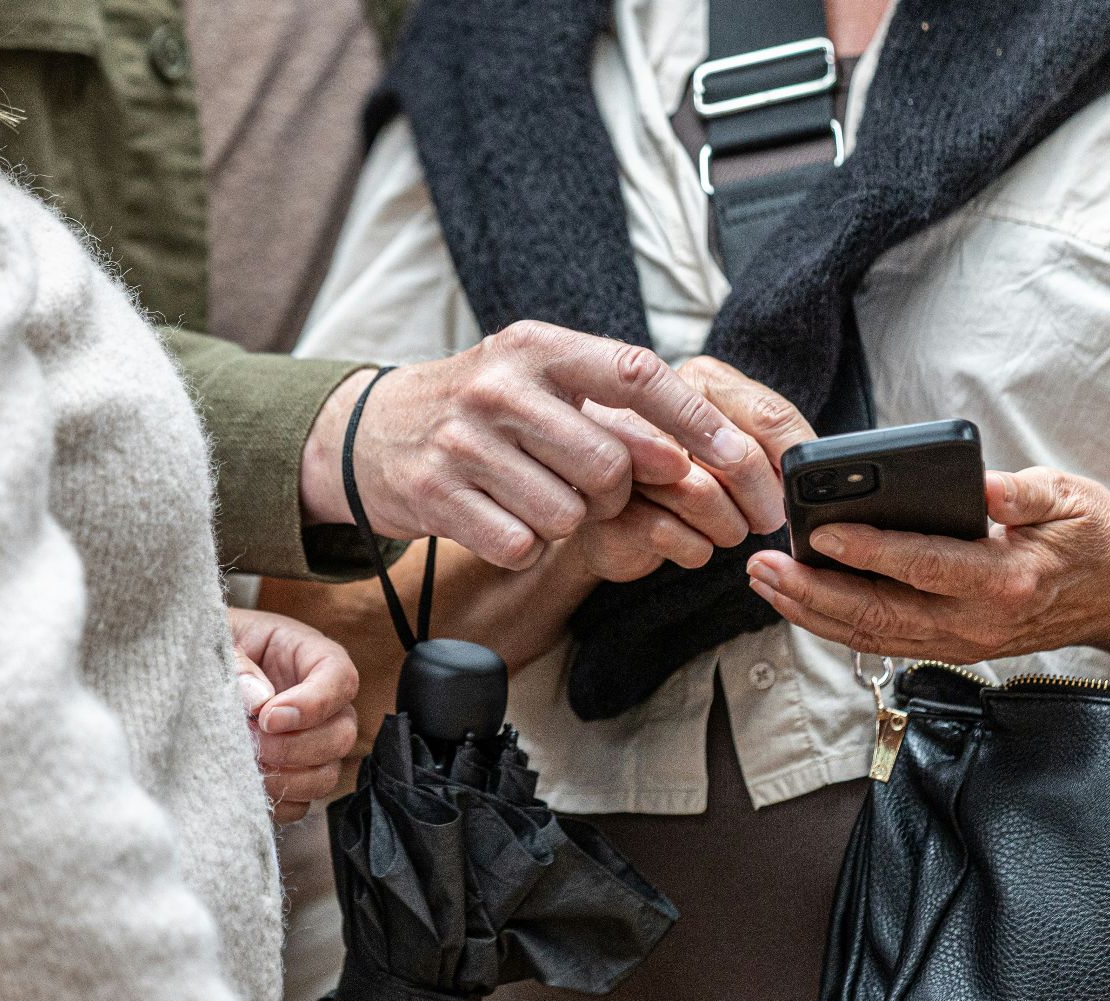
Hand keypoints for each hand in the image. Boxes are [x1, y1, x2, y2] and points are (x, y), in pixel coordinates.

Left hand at [227, 609, 360, 823]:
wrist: (189, 673)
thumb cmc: (209, 646)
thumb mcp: (219, 640)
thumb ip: (238, 665)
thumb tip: (259, 701)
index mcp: (310, 656)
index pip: (340, 679)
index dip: (312, 704)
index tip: (268, 718)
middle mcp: (321, 703)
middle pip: (342, 734)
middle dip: (296, 747)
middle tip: (252, 742)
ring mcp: (311, 743)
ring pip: (327, 774)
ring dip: (287, 778)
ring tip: (245, 763)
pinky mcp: (292, 776)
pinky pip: (302, 803)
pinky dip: (275, 800)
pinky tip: (246, 782)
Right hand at [301, 322, 787, 569]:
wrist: (367, 432)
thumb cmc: (480, 410)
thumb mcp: (538, 381)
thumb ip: (609, 408)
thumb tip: (689, 460)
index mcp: (539, 346)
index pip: (637, 374)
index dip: (697, 422)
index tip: (742, 461)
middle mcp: (500, 385)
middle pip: (609, 464)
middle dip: (614, 494)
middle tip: (587, 489)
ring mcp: (463, 440)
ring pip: (566, 513)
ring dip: (565, 522)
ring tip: (532, 497)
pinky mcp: (434, 494)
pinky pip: (519, 544)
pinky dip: (521, 544)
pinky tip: (497, 517)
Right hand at [578, 356, 813, 580]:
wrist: (619, 515)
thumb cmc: (690, 475)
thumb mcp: (736, 446)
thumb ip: (773, 442)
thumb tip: (813, 467)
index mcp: (699, 381)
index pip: (768, 414)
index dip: (795, 460)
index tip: (804, 489)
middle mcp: (655, 407)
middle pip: (739, 455)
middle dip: (764, 502)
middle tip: (768, 519)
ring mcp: (624, 455)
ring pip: (703, 496)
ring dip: (729, 528)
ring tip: (728, 529)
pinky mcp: (607, 506)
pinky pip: (671, 534)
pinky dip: (695, 549)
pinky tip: (692, 542)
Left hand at [744, 467, 1109, 662]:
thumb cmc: (1094, 537)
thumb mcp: (1071, 497)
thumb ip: (1024, 493)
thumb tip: (982, 486)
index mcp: (1006, 579)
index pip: (923, 567)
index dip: (869, 551)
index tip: (821, 531)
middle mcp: (977, 622)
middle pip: (879, 615)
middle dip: (812, 591)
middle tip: (762, 565)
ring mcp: (961, 642)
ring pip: (871, 636)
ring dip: (811, 612)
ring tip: (765, 581)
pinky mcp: (950, 647)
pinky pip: (882, 640)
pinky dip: (834, 623)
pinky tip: (800, 599)